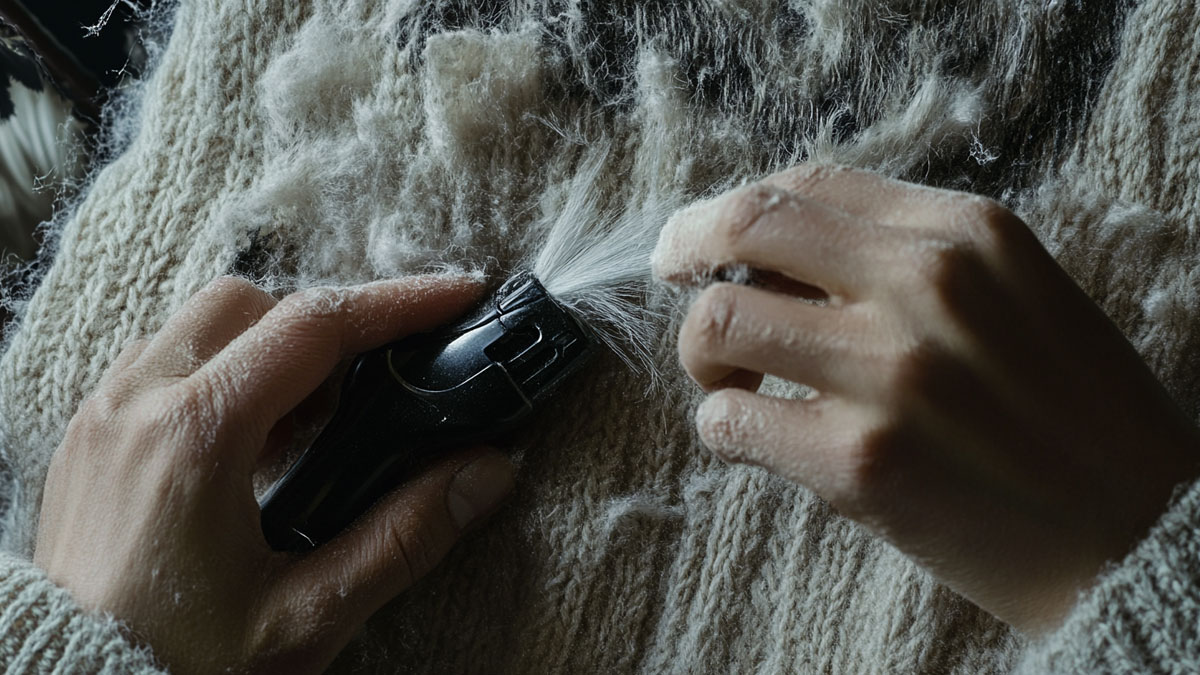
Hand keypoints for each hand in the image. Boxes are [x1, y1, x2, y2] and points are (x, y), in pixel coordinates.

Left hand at [34, 276, 514, 673]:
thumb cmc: (176, 665)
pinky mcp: (87, 437)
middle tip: (379, 376)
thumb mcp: (307, 614)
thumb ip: (404, 537)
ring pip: (200, 322)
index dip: (398, 304)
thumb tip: (485, 473)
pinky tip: (252, 434)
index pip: (313, 328)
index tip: (457, 296)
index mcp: (196, 437)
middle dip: (327, 322)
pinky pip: (161, 360)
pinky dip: (220, 368)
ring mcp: (102, 415)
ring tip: (316, 415)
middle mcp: (139, 404)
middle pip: (252, 302)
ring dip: (269, 343)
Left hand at [653, 165, 1199, 634]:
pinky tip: (757, 439)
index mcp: (967, 232)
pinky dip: (723, 429)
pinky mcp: (857, 461)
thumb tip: (781, 254)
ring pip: (715, 323)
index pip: (809, 183)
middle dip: (685, 248)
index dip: (734, 209)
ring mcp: (887, 371)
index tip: (702, 239)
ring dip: (703, 355)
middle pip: (745, 225)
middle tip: (674, 281)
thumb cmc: (1074, 417)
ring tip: (736, 383)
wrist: (1138, 537)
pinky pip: (728, 422)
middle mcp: (924, 284)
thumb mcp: (1016, 294)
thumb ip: (911, 258)